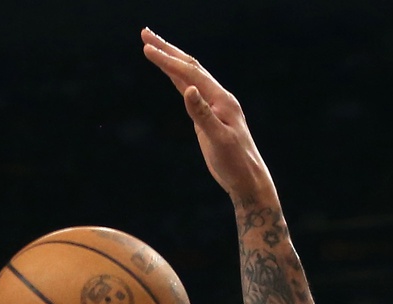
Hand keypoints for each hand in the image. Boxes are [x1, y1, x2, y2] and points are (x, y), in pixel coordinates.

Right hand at [142, 29, 276, 205]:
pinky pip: (191, 90)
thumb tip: (188, 89)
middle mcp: (218, 98)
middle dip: (167, 50)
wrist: (248, 180)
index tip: (147, 49)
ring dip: (172, 60)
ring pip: (190, 76)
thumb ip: (202, 114)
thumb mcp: (219, 140)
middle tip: (145, 34)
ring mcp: (214, 106)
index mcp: (221, 100)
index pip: (191, 73)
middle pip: (190, 67)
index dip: (168, 61)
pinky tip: (170, 72)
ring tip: (153, 46)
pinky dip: (178, 78)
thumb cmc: (236, 163)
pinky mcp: (208, 116)